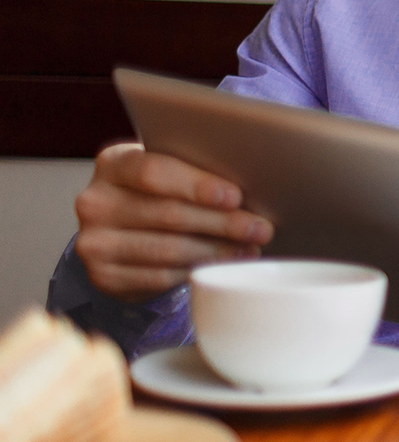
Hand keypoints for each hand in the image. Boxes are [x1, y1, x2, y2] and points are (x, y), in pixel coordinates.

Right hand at [74, 143, 274, 302]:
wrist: (120, 233)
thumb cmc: (157, 193)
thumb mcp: (167, 172)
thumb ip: (193, 170)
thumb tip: (253, 182)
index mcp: (112, 164)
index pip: (154, 172)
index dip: (198, 185)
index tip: (235, 197)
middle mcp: (95, 202)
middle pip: (168, 214)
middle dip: (222, 222)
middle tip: (260, 228)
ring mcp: (94, 242)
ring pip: (168, 249)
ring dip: (217, 250)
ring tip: (250, 247)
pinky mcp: (103, 276)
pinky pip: (160, 277)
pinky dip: (198, 271)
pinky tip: (224, 264)